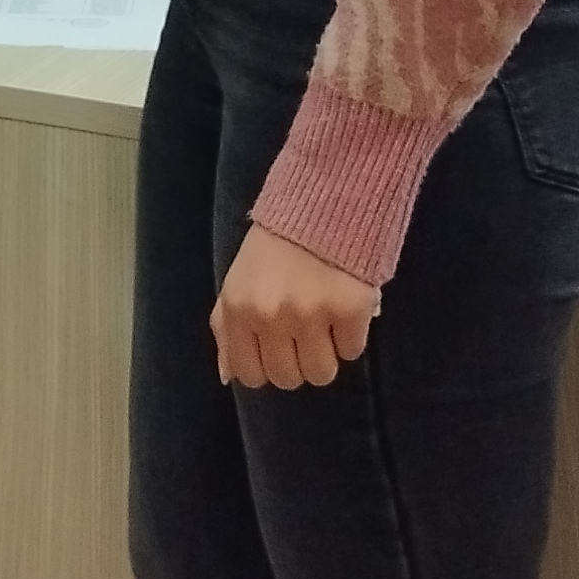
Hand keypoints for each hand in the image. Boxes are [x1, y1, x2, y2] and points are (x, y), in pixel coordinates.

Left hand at [210, 224, 380, 390]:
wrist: (324, 199)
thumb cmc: (277, 245)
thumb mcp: (238, 281)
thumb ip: (226, 329)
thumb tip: (226, 376)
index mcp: (238, 309)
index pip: (249, 375)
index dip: (268, 366)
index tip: (280, 346)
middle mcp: (269, 315)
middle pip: (288, 379)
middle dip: (299, 361)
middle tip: (307, 331)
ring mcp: (310, 314)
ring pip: (322, 373)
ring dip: (328, 353)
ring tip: (327, 322)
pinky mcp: (349, 308)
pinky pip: (352, 351)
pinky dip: (352, 335)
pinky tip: (345, 307)